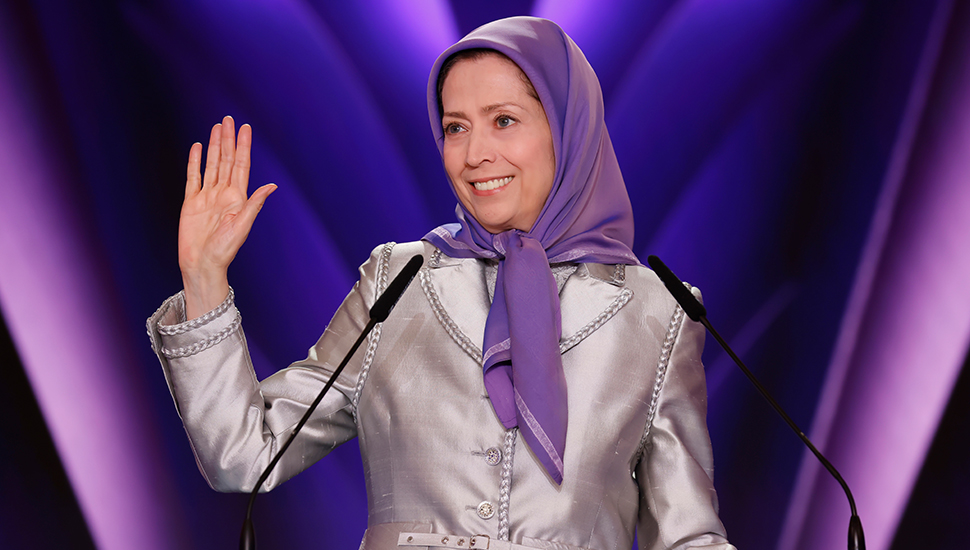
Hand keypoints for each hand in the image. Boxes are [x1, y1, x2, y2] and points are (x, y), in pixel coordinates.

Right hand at [178, 116, 275, 319]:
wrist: (201, 264)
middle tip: (229, 119)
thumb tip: (272, 187)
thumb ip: (254, 204)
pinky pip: (192, 177)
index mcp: (237, 198)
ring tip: (216, 127)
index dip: (243, 146)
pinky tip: (196, 147)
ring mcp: (207, 197)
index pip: (241, 166)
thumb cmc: (224, 251)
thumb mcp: (242, 227)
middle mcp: (223, 194)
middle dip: (228, 139)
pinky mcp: (191, 203)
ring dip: (213, 146)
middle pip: (225, 160)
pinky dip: (194, 162)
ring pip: (211, 165)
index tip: (245, 128)